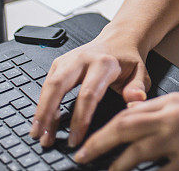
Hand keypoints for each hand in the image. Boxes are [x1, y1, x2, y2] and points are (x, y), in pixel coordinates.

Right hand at [30, 32, 150, 147]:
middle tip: (44, 138)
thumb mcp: (140, 73)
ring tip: (38, 134)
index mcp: (103, 63)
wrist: (119, 39)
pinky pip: (47, 84)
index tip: (75, 139)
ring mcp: (68, 60)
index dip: (79, 119)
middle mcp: (82, 59)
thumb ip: (138, 88)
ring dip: (41, 110)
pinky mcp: (60, 63)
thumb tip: (135, 101)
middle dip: (48, 113)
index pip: (88, 94)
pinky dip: (42, 103)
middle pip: (58, 86)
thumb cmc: (128, 59)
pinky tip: (42, 120)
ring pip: (49, 84)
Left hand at [73, 92, 178, 170]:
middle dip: (97, 143)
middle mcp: (174, 116)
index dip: (103, 128)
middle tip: (80, 156)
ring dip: (116, 166)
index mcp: (172, 102)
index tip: (88, 141)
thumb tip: (132, 119)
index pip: (127, 113)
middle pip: (124, 127)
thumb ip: (163, 113)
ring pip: (137, 152)